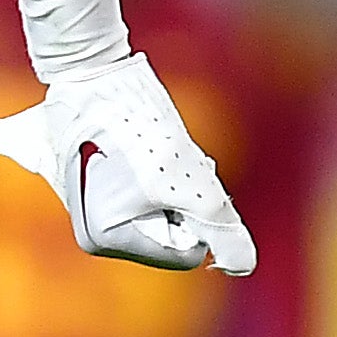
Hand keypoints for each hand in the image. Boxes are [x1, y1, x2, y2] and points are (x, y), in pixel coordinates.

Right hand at [0, 54, 256, 274]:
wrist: (95, 69)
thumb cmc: (136, 123)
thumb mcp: (187, 179)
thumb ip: (218, 226)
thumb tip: (243, 267)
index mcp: (101, 241)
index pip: (183, 252)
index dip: (196, 215)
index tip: (174, 176)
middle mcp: (93, 234)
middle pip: (174, 234)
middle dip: (185, 201)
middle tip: (168, 159)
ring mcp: (95, 209)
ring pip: (168, 213)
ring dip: (177, 184)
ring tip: (156, 150)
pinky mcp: (100, 183)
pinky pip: (153, 194)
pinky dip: (164, 174)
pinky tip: (147, 147)